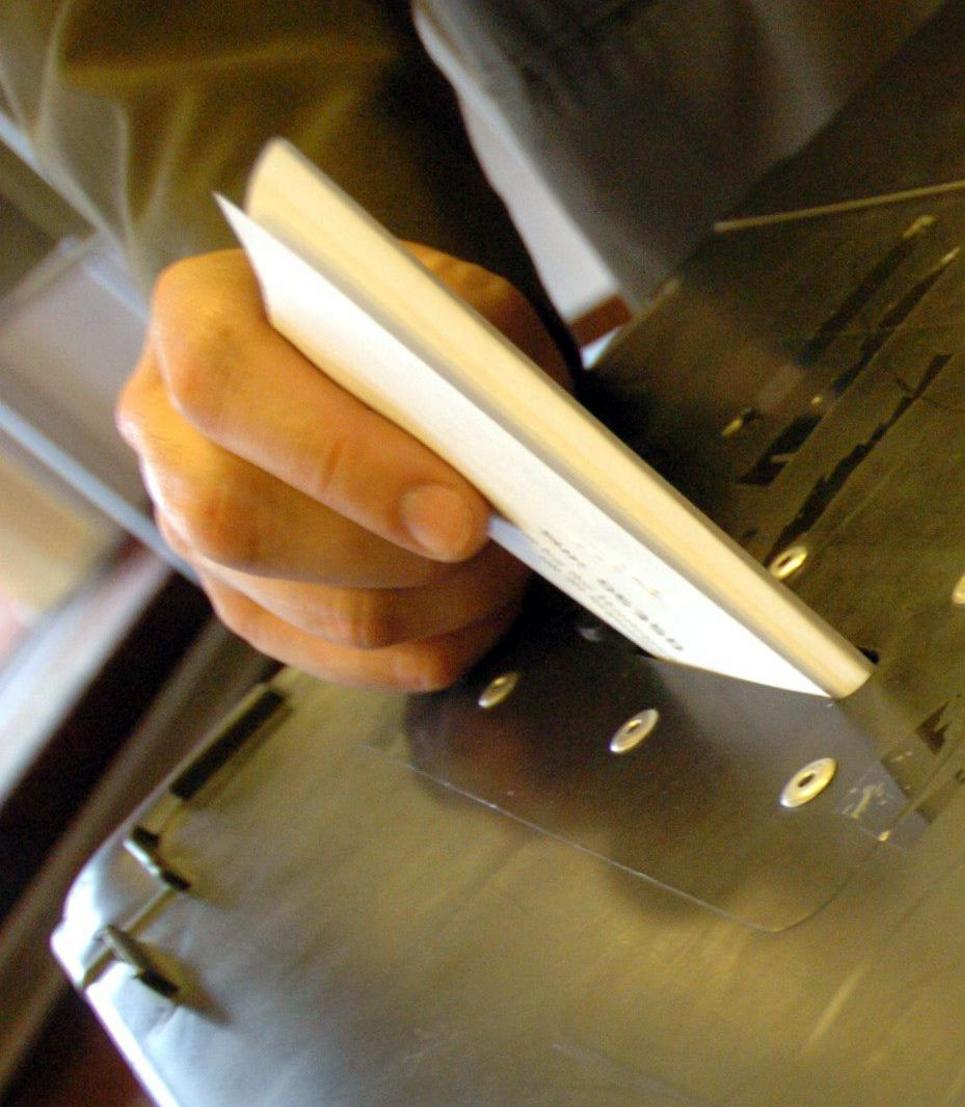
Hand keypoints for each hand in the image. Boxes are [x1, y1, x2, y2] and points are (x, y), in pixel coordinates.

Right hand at [118, 245, 568, 689]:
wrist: (393, 358)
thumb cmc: (418, 325)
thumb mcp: (450, 298)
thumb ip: (460, 354)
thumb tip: (496, 451)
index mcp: (201, 315)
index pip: (225, 385)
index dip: (342, 458)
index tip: (455, 510)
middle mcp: (170, 424)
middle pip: (241, 520)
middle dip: (394, 552)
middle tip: (489, 540)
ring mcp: (193, 526)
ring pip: (312, 607)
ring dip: (435, 602)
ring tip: (503, 562)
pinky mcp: (248, 603)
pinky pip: (344, 659)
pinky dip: (435, 641)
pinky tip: (478, 599)